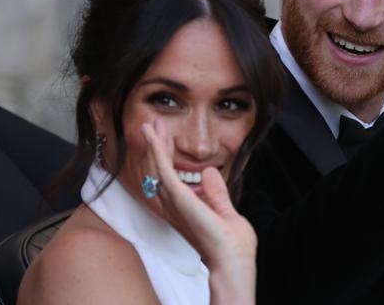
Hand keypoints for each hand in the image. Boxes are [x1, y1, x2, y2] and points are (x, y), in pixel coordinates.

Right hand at [142, 120, 255, 304]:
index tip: (166, 134)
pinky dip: (157, 150)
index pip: (168, 175)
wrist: (233, 261)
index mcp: (183, 208)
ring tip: (150, 124)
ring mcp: (174, 202)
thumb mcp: (224, 210)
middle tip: (153, 123)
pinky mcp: (179, 198)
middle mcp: (173, 205)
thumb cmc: (231, 245)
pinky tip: (154, 135)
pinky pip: (163, 169)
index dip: (165, 153)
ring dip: (153, 143)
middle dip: (156, 144)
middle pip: (157, 169)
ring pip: (156, 166)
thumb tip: (210, 172)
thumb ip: (215, 192)